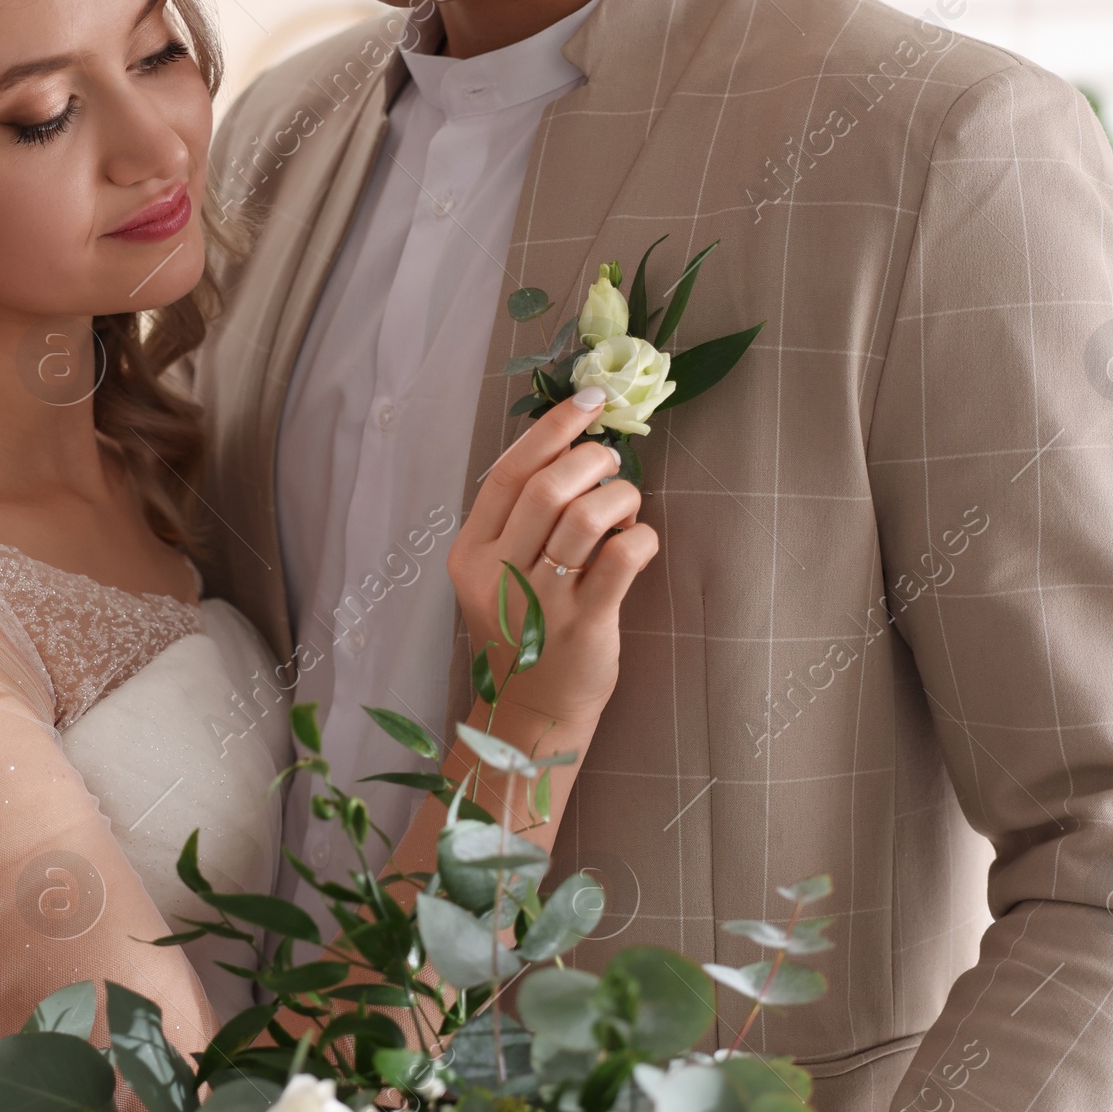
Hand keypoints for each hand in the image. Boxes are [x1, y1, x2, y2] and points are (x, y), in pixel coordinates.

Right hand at [448, 391, 657, 742]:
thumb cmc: (527, 630)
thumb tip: (572, 443)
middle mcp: (499, 576)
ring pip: (585, 517)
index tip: (588, 400)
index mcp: (472, 554)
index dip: (551, 428)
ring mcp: (541, 602)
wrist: (533, 712)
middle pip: (548, 488)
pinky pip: (621, 557)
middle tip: (611, 464)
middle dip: (592, 459)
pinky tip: (639, 542)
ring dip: (619, 496)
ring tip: (625, 507)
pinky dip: (641, 536)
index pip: (508, 473)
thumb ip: (523, 519)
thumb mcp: (502, 573)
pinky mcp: (584, 625)